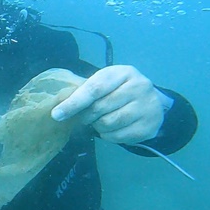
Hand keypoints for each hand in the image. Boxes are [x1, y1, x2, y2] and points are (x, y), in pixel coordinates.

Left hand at [50, 65, 171, 143]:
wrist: (151, 102)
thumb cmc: (119, 91)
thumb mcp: (106, 82)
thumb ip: (86, 90)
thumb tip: (59, 107)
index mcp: (124, 72)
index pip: (94, 88)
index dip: (74, 103)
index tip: (57, 114)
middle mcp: (139, 86)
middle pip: (100, 108)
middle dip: (86, 116)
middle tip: (86, 117)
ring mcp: (147, 106)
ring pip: (108, 123)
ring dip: (98, 126)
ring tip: (101, 121)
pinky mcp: (149, 126)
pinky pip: (118, 137)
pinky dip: (109, 136)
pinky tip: (112, 129)